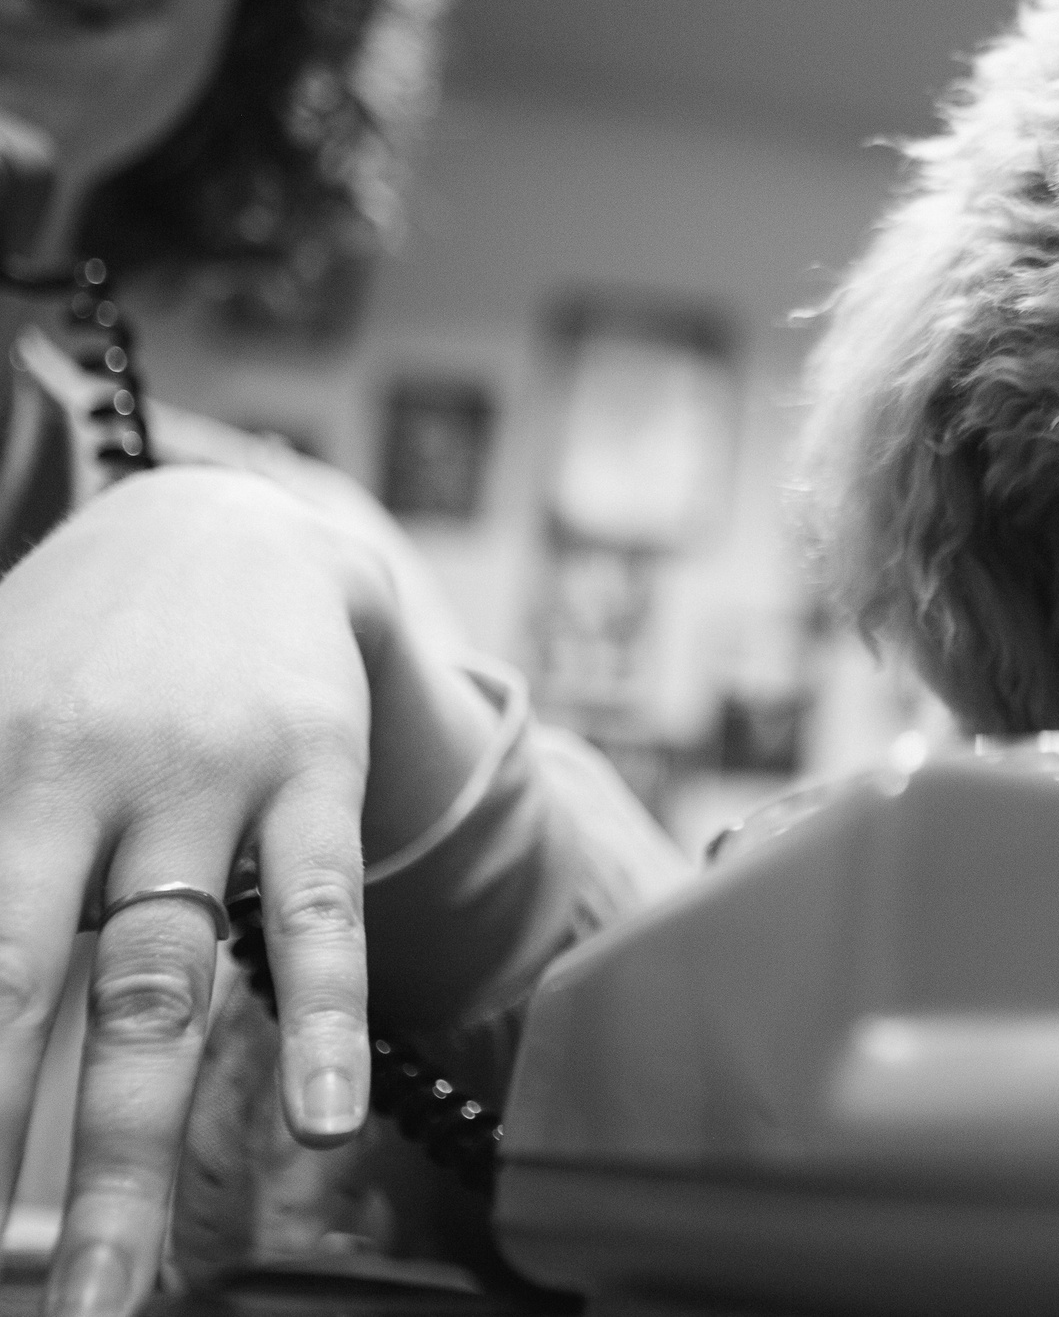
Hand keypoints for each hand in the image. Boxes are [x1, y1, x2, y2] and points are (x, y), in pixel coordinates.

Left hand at [0, 466, 476, 1315]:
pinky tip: (323, 1124)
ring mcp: (200, 774)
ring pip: (159, 986)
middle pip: (15, 994)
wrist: (227, 523)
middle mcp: (67, 773)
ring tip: (114, 1290)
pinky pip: (313, 913)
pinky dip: (318, 1020)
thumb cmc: (71, 651)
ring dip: (126, 1155)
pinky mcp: (311, 770)